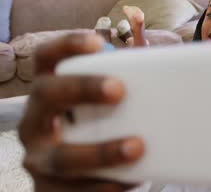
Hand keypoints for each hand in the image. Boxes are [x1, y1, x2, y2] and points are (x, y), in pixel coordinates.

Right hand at [18, 33, 144, 191]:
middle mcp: (36, 123)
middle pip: (46, 95)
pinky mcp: (51, 191)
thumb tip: (166, 64)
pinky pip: (78, 191)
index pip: (45, 60)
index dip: (65, 45)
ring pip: (62, 156)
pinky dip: (109, 186)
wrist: (77, 184)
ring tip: (137, 146)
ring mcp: (40, 160)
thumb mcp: (100, 109)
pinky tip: (134, 178)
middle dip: (81, 88)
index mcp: (48, 95)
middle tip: (119, 89)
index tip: (97, 42)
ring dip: (102, 152)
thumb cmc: (95, 133)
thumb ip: (123, 86)